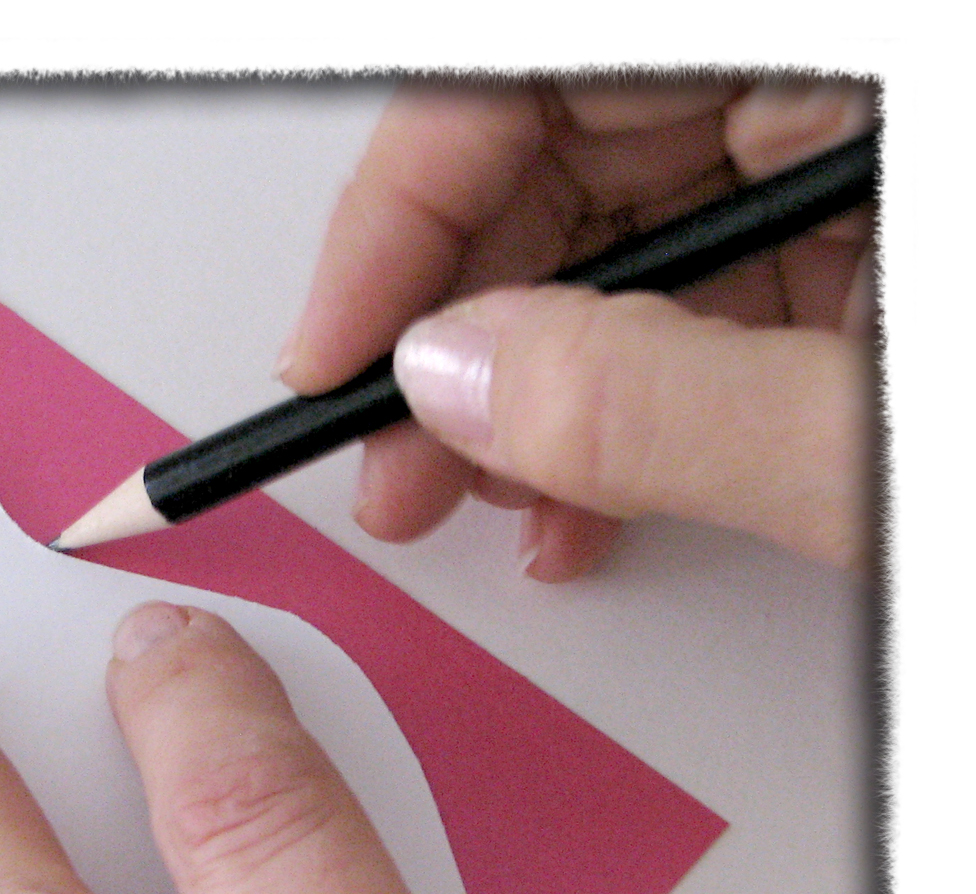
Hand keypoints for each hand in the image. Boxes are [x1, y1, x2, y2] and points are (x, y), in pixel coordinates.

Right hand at [281, 80, 875, 579]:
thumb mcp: (866, 444)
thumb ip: (657, 400)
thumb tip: (454, 386)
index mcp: (834, 78)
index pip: (529, 84)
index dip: (401, 210)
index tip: (338, 351)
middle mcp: (806, 109)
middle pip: (541, 173)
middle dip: (446, 338)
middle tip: (392, 462)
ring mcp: (814, 193)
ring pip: (589, 259)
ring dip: (507, 401)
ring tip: (471, 504)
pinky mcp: (823, 275)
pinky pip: (663, 322)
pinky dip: (598, 424)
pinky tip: (570, 505)